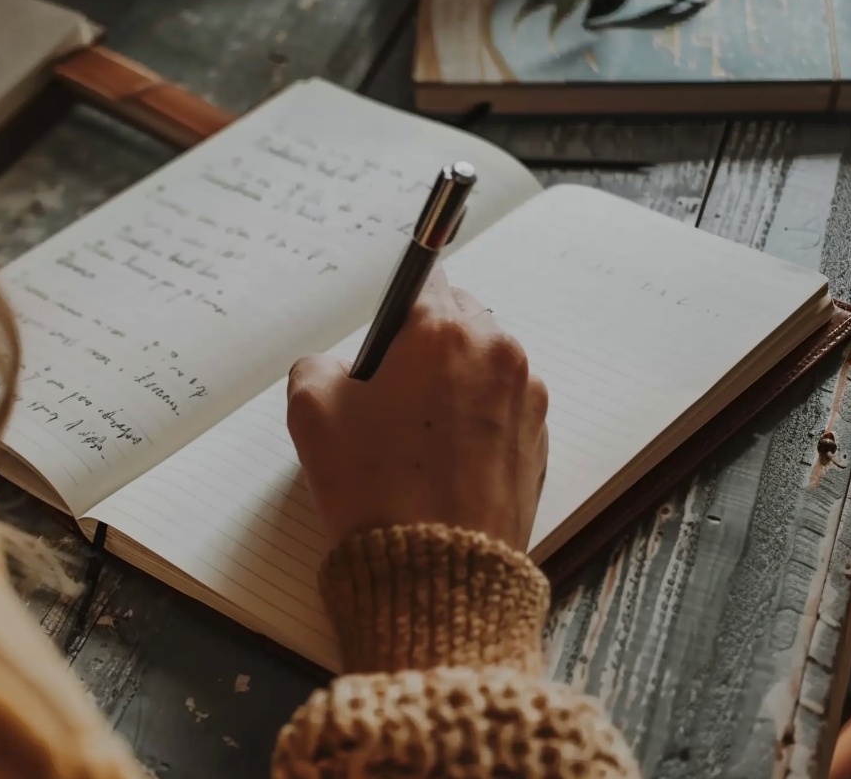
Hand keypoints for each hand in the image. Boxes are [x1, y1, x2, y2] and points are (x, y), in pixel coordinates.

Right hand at [286, 268, 547, 550]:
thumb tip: (338, 368)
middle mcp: (497, 352)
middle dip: (423, 346)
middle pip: (457, 319)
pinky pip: (501, 409)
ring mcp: (526, 397)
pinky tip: (441, 462)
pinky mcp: (539, 440)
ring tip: (413, 438)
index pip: (424, 275)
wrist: (436, 575)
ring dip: (451, 383)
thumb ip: (318, 365)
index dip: (396, 301)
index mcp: (443, 329)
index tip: (385, 329)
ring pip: (481, 365)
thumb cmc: (375, 490)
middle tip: (386, 395)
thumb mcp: (311, 412)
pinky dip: (475, 422)